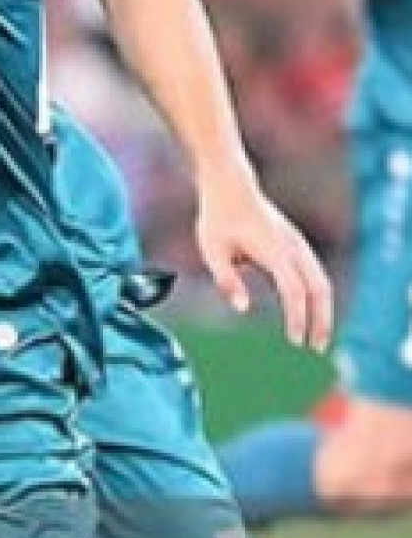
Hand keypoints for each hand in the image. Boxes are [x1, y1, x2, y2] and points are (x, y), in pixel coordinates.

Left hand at [195, 172, 333, 350]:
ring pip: (322, 281)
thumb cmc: (217, 220)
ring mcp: (298, 245)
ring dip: (323, 310)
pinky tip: (310, 315)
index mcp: (274, 251)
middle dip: (322, 320)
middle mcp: (293, 247)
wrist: (230, 188)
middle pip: (319, 289)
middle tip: (317, 349)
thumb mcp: (213, 251)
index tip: (295, 342)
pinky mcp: (296, 245)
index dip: (298, 318)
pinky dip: (317, 297)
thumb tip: (243, 309)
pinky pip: (314, 275)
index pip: (294, 291)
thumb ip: (227, 280)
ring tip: (317, 338)